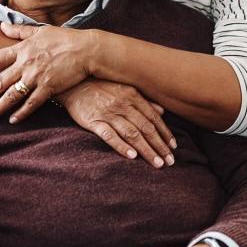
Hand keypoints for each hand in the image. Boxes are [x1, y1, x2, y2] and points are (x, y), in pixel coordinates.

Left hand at [0, 23, 97, 124]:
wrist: (86, 50)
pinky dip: (22, 112)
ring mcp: (37, 77)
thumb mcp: (40, 30)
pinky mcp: (49, 88)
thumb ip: (19, 31)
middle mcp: (26, 64)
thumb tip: (2, 26)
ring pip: (12, 96)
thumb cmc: (65, 39)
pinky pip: (32, 103)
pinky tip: (12, 120)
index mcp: (22, 49)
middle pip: (0, 82)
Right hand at [59, 79, 176, 167]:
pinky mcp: (93, 121)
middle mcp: (123, 105)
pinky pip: (109, 135)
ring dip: (146, 150)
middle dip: (160, 146)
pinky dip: (121, 146)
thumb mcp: (124, 88)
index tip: (173, 147)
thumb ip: (144, 100)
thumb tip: (162, 111)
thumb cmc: (101, 87)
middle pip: (146, 128)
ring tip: (157, 163)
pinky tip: (132, 156)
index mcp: (133, 96)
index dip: (165, 133)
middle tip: (170, 161)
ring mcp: (108, 113)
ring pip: (132, 134)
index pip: (154, 118)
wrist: (72, 83)